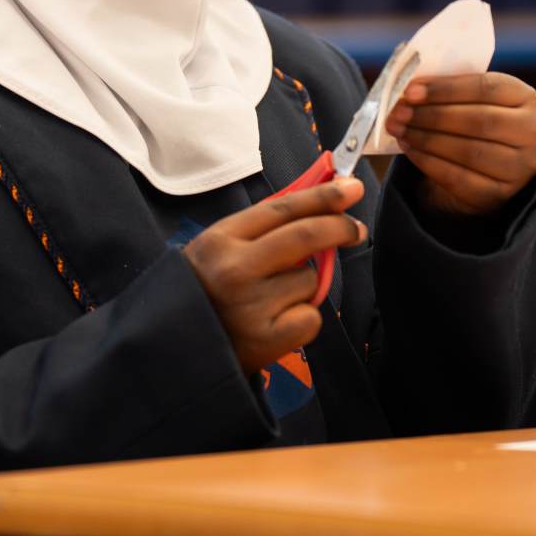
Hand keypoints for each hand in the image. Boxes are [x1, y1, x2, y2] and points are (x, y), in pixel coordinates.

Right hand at [181, 177, 367, 373]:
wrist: (180, 348)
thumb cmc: (205, 290)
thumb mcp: (219, 247)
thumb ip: (262, 227)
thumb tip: (320, 203)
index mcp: (221, 239)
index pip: (282, 208)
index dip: (322, 196)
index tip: (351, 187)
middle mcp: (235, 270)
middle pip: (305, 236)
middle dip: (339, 227)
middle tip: (356, 229)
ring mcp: (251, 306)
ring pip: (310, 279)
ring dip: (305, 285)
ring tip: (274, 298)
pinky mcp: (267, 339)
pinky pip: (311, 317)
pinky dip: (303, 319)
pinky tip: (277, 323)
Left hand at [384, 72, 535, 216]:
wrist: (487, 166)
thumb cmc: (473, 120)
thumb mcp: (470, 99)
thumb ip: (448, 89)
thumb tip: (408, 87)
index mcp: (526, 98)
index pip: (485, 88)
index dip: (445, 89)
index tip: (410, 91)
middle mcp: (532, 132)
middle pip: (478, 121)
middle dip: (432, 116)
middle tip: (398, 112)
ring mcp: (520, 167)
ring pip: (469, 151)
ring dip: (427, 139)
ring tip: (399, 129)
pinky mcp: (500, 194)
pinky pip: (459, 178)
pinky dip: (429, 163)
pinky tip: (410, 149)